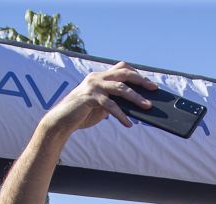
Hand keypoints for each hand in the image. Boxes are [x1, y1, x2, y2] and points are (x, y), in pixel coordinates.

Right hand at [41, 62, 156, 134]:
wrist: (61, 121)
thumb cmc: (82, 113)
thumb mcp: (101, 105)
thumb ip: (114, 101)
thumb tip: (134, 105)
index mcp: (100, 76)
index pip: (122, 68)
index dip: (137, 74)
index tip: (149, 82)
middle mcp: (97, 78)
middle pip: (124, 74)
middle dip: (141, 81)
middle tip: (154, 88)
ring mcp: (93, 86)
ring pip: (120, 88)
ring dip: (136, 98)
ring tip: (147, 106)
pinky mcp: (90, 98)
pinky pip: (110, 106)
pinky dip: (121, 115)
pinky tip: (128, 124)